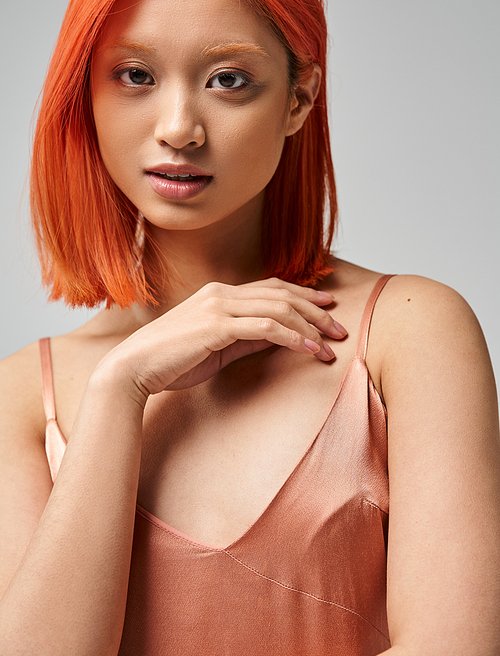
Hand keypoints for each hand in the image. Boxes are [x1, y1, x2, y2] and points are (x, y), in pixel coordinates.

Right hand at [99, 278, 346, 400]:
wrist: (135, 368)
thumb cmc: (172, 360)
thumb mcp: (217, 346)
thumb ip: (245, 337)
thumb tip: (277, 338)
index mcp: (220, 293)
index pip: (272, 287)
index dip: (304, 294)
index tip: (328, 306)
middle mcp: (222, 293)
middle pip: (282, 294)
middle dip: (316, 310)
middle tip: (340, 328)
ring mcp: (219, 306)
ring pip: (278, 308)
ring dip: (310, 326)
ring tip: (331, 344)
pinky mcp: (217, 326)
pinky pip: (266, 327)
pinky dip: (292, 337)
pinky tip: (310, 349)